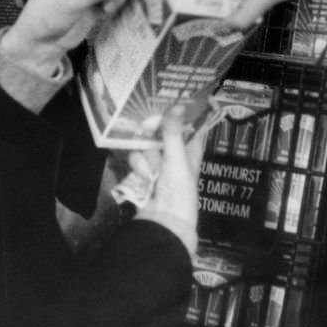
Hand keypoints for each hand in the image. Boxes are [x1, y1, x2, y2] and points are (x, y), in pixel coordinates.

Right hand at [130, 106, 204, 256]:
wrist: (164, 221)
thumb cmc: (179, 190)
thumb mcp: (177, 158)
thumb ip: (173, 132)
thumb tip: (178, 104)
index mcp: (190, 150)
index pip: (188, 126)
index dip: (180, 115)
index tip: (169, 104)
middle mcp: (174, 155)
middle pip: (159, 134)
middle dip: (152, 137)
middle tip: (147, 131)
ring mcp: (157, 165)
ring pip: (144, 147)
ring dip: (145, 160)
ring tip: (151, 174)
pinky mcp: (143, 174)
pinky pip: (136, 162)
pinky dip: (138, 170)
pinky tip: (144, 180)